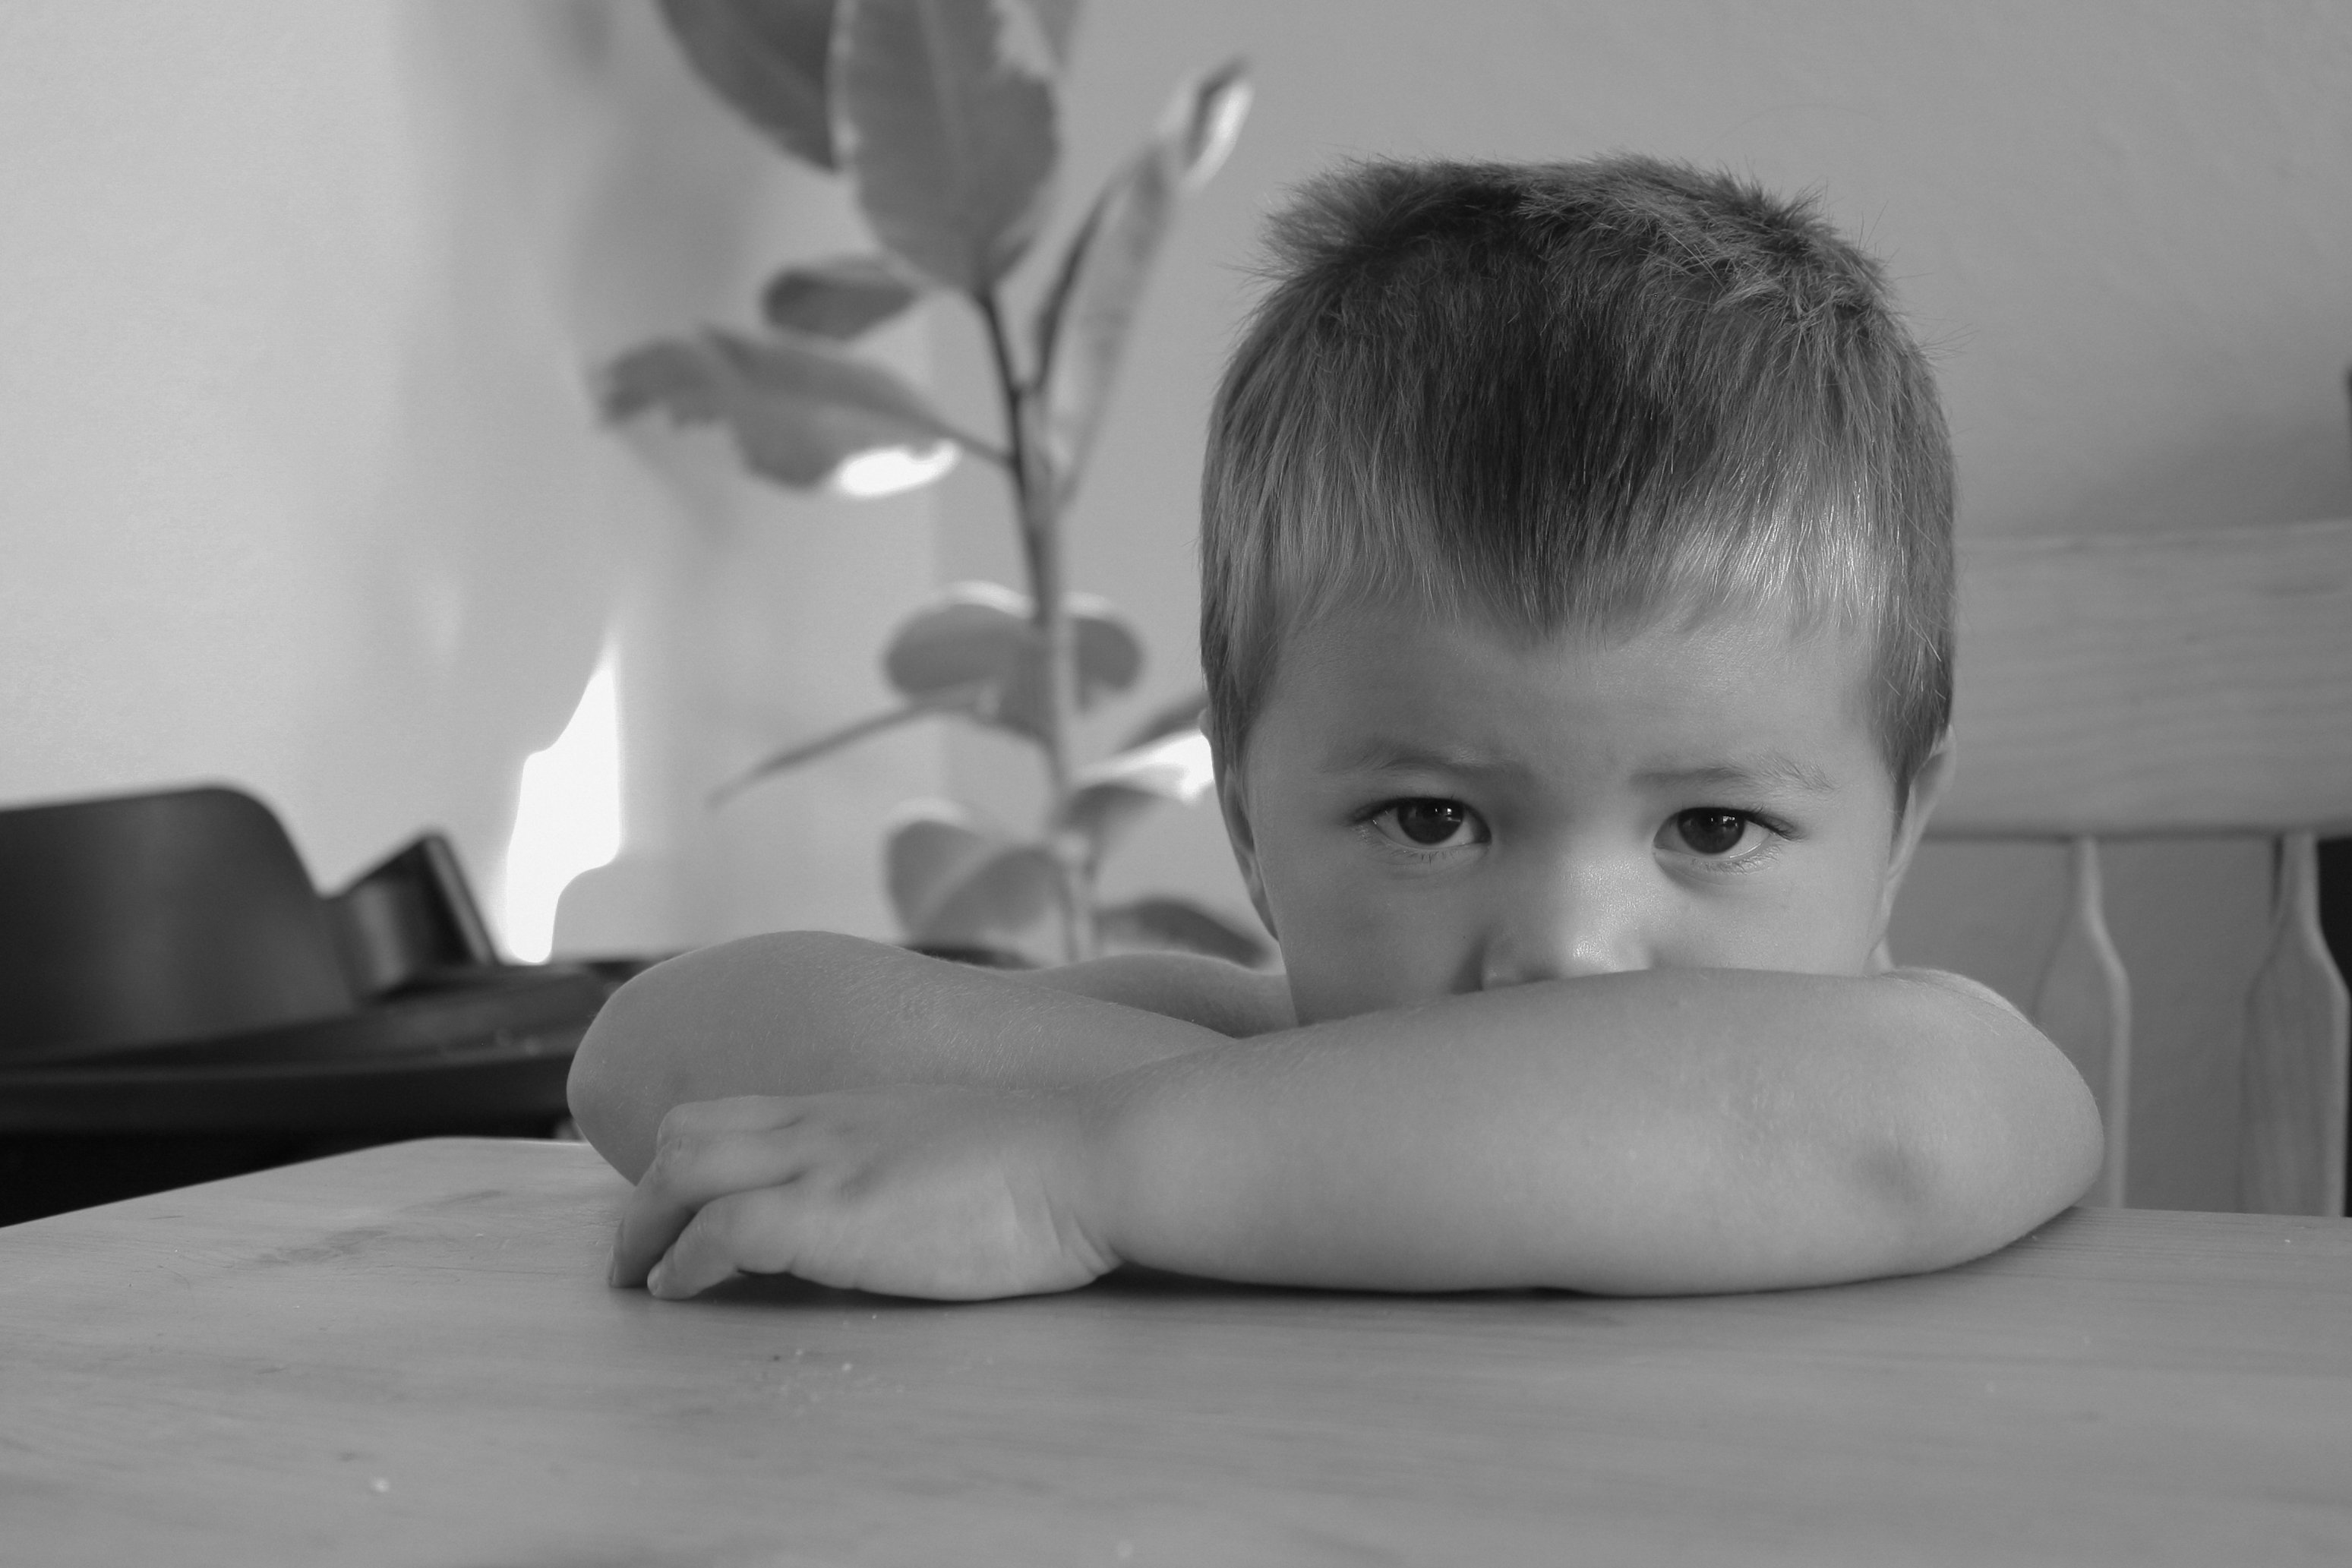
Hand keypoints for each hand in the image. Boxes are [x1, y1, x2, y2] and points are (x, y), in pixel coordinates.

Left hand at [607, 1085, 1118, 1300]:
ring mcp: (825, 1164)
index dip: (694, 1158)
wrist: (1092, 1154)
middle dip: (646, 1194)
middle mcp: (826, 1124)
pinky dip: (683, 1264)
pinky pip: (721, 1231)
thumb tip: (910, 1194)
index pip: (741, 1113)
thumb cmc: (1055, 1159)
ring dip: (643, 1228)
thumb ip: (916, 1158)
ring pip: (682, 1170)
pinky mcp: (832, 1215)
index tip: (681, 1206)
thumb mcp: (964, 1143)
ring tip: (639, 1279)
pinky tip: (680, 1292)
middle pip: (689, 1132)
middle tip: (637, 1251)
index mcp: (859, 1107)